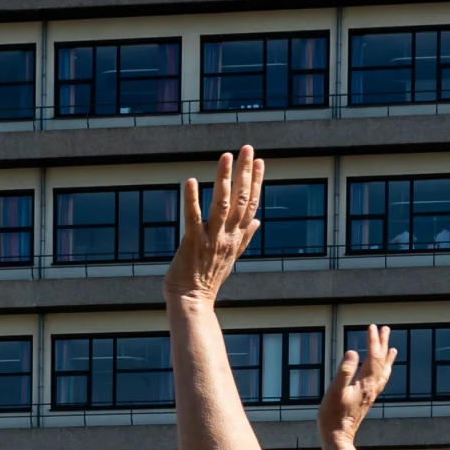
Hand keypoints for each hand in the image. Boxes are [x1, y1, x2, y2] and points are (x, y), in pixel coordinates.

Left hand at [167, 149, 265, 311]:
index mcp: (236, 237)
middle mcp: (227, 236)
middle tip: (247, 148)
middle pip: (241, 199)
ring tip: (226, 156)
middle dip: (245, 172)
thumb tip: (258, 221)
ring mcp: (211, 239)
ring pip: (221, 204)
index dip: (256, 181)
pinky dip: (191, 200)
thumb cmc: (208, 278)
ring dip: (224, 179)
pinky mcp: (192, 244)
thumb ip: (245, 237)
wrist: (192, 301)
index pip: (251, 204)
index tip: (259, 161)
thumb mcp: (232, 256)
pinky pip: (193, 219)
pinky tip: (190, 181)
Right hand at [319, 321, 392, 449]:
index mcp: (366, 383)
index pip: (373, 357)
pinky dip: (384, 371)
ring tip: (392, 347)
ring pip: (384, 371)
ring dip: (387, 357)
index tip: (371, 327)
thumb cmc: (333, 415)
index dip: (373, 341)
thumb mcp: (335, 390)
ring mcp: (371, 393)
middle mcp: (372, 387)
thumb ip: (344, 370)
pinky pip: (381, 380)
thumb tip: (353, 352)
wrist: (338, 436)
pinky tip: (381, 371)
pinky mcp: (368, 399)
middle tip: (385, 329)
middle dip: (383, 344)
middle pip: (382, 361)